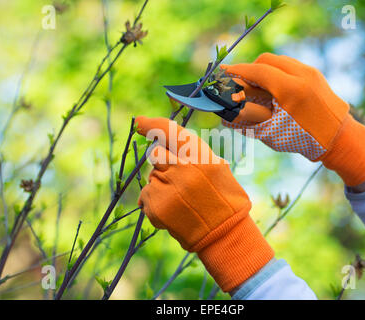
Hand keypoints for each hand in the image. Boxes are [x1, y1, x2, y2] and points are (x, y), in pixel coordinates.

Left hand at [136, 116, 273, 291]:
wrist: (224, 235)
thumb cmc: (224, 199)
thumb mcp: (218, 168)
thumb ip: (194, 153)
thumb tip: (165, 137)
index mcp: (201, 158)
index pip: (171, 132)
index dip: (152, 124)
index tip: (140, 122)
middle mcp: (183, 170)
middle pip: (155, 152)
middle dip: (161, 160)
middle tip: (176, 176)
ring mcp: (168, 189)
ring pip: (151, 176)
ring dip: (160, 184)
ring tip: (180, 199)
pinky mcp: (156, 207)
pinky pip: (145, 196)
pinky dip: (154, 202)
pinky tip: (173, 210)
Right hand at [221, 53, 364, 186]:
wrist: (338, 139)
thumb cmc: (303, 140)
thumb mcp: (271, 133)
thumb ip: (246, 120)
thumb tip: (224, 115)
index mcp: (291, 89)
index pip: (257, 71)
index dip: (237, 71)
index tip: (222, 73)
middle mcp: (302, 74)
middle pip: (266, 60)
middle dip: (250, 70)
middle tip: (239, 84)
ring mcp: (310, 72)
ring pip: (278, 60)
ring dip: (263, 70)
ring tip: (256, 87)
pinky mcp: (314, 74)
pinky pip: (289, 66)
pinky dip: (276, 72)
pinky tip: (272, 89)